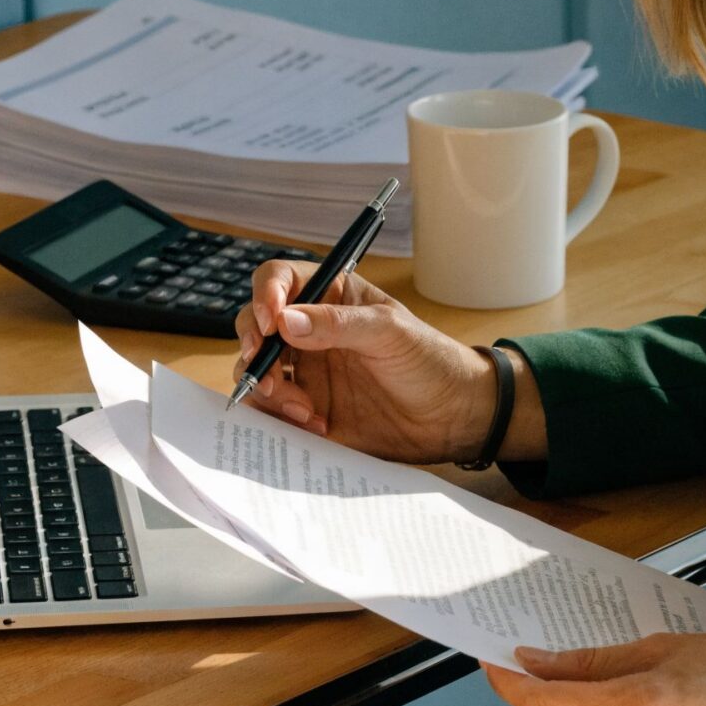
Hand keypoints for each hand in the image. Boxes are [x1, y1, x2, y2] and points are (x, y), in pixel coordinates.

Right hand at [229, 259, 494, 463]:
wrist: (451, 417)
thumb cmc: (430, 360)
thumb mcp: (390, 332)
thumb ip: (338, 324)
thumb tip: (284, 320)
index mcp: (330, 296)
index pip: (279, 280)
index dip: (265, 295)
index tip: (271, 321)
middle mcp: (308, 331)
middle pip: (253, 326)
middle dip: (254, 349)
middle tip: (269, 374)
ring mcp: (304, 371)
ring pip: (254, 372)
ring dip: (267, 390)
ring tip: (305, 410)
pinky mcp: (306, 409)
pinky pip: (271, 412)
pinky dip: (280, 420)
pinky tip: (317, 426)